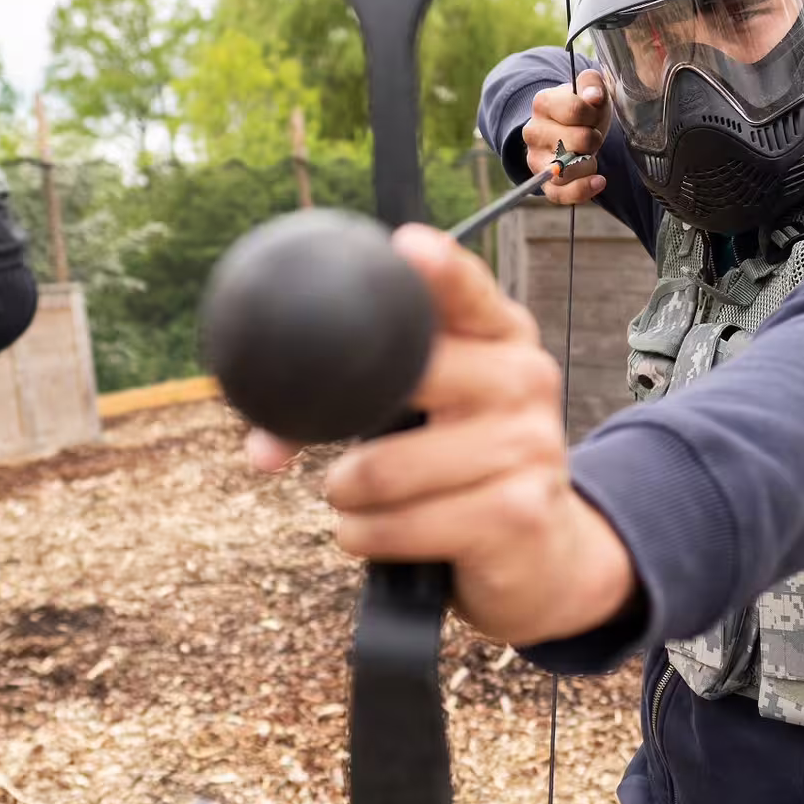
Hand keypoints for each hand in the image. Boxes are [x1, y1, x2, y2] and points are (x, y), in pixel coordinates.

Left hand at [247, 225, 634, 645]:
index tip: (407, 246)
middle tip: (336, 449)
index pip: (467, 290)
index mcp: (501, 336)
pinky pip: (394, 525)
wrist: (541, 556)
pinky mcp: (516, 514)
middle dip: (341, 421)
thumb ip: (360, 398)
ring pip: (381, 470)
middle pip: (405, 377)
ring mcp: (529, 445)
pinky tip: (376, 531)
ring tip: (357, 497)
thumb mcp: (429, 414)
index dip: (438, 270)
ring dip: (344, 493)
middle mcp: (526, 378)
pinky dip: (362, 534)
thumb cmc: (460, 468)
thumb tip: (262, 448)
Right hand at [524, 69, 610, 204]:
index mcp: (542, 103)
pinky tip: (599, 181)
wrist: (571, 131)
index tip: (595, 113)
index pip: (575, 109)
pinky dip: (582, 190)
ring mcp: (535, 159)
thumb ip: (592, 83)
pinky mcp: (543, 183)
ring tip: (591, 156)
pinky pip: (560, 194)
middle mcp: (532, 132)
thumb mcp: (590, 90)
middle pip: (577, 141)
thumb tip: (594, 96)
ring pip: (567, 171)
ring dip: (589, 164)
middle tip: (592, 136)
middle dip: (594, 139)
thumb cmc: (584, 110)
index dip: (594, 113)